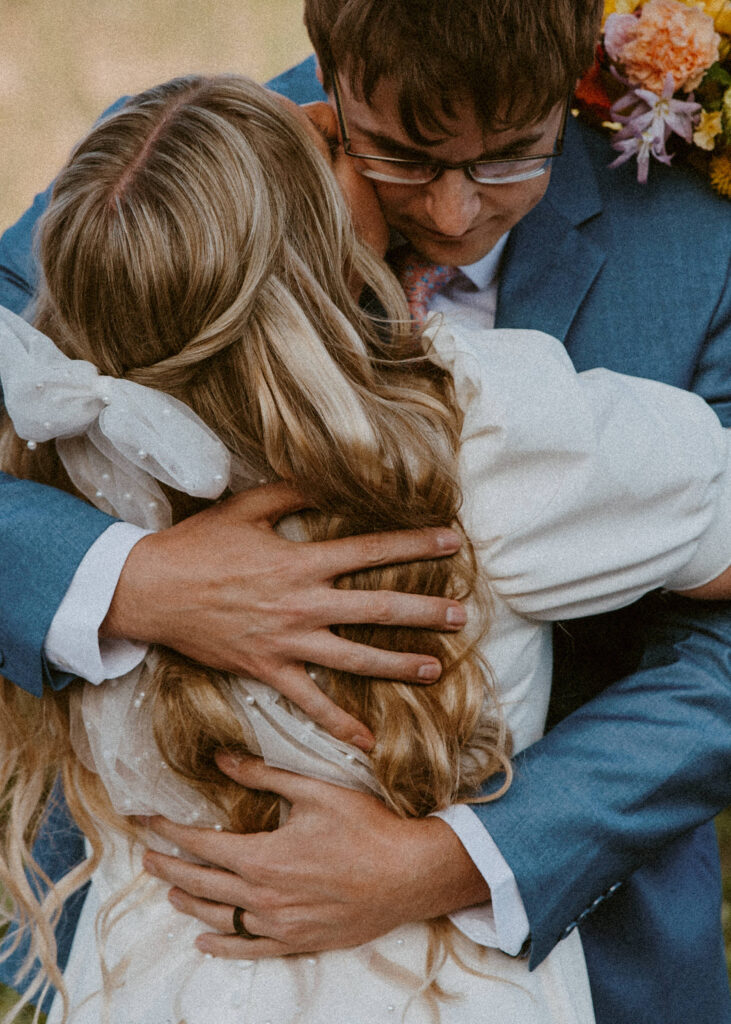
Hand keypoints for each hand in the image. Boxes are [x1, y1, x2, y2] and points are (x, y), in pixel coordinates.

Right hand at [102, 482, 464, 747]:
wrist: (151, 591)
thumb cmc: (198, 546)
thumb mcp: (247, 509)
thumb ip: (293, 493)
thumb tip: (330, 479)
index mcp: (302, 561)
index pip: (372, 550)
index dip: (415, 544)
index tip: (451, 541)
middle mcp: (304, 603)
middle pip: (377, 607)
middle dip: (424, 611)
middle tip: (461, 617)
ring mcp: (288, 642)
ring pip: (356, 658)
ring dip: (399, 664)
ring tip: (436, 669)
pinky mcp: (268, 671)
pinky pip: (311, 702)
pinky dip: (339, 722)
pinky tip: (368, 739)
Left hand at [141, 753, 489, 958]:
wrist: (409, 874)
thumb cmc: (366, 828)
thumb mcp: (314, 790)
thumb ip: (264, 775)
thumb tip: (222, 758)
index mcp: (263, 857)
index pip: (201, 844)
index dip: (169, 831)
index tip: (146, 820)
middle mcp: (264, 896)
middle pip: (202, 883)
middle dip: (169, 866)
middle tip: (146, 856)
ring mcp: (280, 924)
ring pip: (220, 917)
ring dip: (190, 902)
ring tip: (170, 889)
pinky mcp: (300, 941)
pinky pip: (250, 948)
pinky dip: (223, 945)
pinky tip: (205, 941)